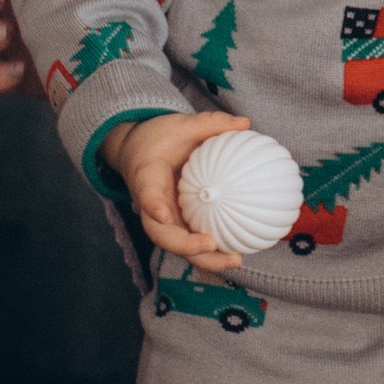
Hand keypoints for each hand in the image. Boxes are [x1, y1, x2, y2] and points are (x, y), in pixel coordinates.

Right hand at [107, 109, 254, 272]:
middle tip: (212, 246)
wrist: (138, 152)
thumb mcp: (181, 125)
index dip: (152, 205)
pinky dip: (212, 252)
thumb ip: (210, 124)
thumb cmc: (160, 138)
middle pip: (161, 233)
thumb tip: (245, 123)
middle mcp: (151, 205)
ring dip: (204, 258)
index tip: (162, 214)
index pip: (146, 192)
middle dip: (185, 246)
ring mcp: (162, 219)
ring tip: (234, 260)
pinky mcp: (175, 225)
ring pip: (178, 245)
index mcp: (146, 176)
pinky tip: (239, 254)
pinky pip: (191, 241)